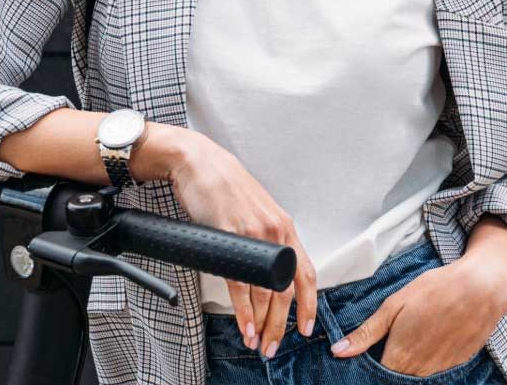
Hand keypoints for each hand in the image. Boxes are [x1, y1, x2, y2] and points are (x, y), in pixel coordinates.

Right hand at [166, 133, 318, 358]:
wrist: (197, 161)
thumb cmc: (221, 184)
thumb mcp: (253, 210)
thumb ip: (264, 235)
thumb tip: (265, 265)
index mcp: (283, 227)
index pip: (306, 274)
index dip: (309, 305)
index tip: (305, 328)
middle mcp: (274, 233)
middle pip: (285, 292)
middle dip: (280, 325)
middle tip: (274, 345)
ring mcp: (253, 235)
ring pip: (264, 292)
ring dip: (262, 324)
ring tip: (256, 341)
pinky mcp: (229, 237)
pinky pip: (239, 283)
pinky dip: (243, 310)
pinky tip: (244, 325)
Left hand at [330, 255, 506, 374]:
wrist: (481, 289)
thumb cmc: (435, 291)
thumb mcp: (393, 306)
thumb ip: (366, 333)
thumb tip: (338, 351)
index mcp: (400, 356)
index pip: (377, 374)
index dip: (368, 365)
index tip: (365, 353)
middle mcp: (421, 369)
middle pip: (396, 375)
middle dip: (387, 363)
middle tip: (389, 340)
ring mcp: (442, 368)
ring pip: (416, 374)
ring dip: (408, 363)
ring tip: (410, 336)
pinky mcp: (458, 363)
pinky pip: (435, 369)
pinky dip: (428, 359)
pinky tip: (429, 337)